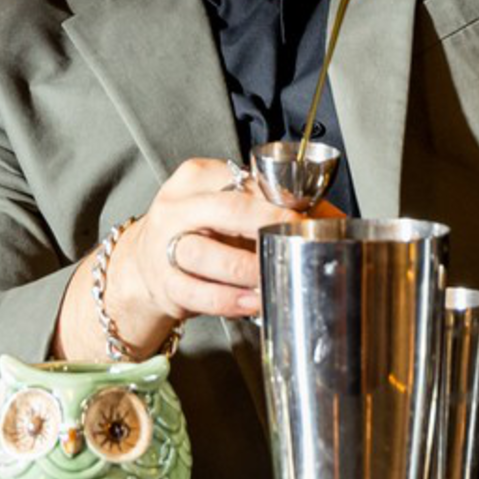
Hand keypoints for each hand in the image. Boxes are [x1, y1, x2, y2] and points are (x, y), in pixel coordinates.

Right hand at [73, 157, 323, 358]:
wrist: (146, 263)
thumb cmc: (199, 230)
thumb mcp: (227, 207)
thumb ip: (270, 205)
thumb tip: (332, 216)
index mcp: (195, 178)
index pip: (240, 181)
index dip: (275, 199)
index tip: (301, 215)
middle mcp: (177, 208)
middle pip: (227, 210)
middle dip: (267, 225)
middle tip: (294, 238)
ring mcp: (166, 246)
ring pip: (207, 253)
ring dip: (247, 268)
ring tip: (273, 275)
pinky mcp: (166, 284)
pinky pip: (200, 293)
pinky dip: (230, 300)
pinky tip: (253, 301)